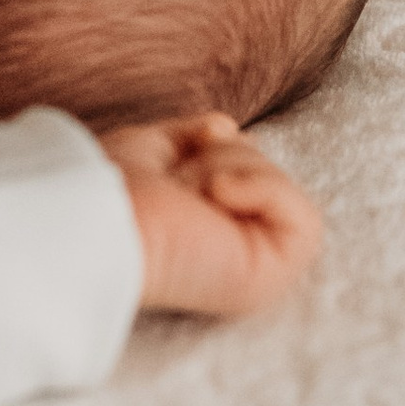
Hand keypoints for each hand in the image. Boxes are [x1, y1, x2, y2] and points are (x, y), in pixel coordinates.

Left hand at [100, 114, 323, 317]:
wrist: (100, 216)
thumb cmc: (113, 187)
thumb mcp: (158, 146)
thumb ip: (195, 139)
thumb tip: (226, 129)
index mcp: (210, 226)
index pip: (245, 169)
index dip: (214, 150)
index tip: (174, 164)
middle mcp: (236, 249)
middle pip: (264, 167)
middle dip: (218, 156)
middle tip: (176, 184)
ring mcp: (257, 267)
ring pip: (280, 185)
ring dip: (227, 170)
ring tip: (187, 197)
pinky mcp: (273, 277)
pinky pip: (305, 219)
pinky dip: (261, 189)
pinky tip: (216, 196)